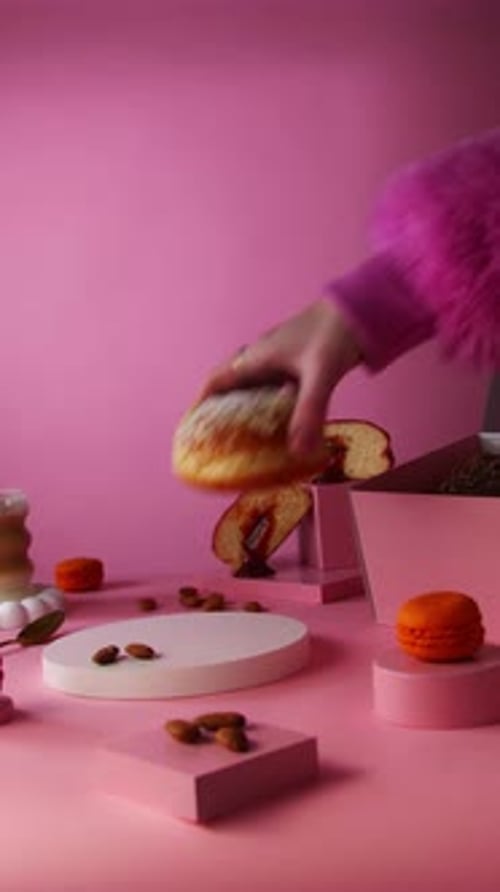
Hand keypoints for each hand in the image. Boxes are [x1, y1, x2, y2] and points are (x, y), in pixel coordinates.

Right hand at [200, 298, 360, 454]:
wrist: (362, 309)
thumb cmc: (334, 333)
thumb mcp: (319, 375)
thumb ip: (308, 412)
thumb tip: (298, 452)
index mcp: (256, 358)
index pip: (216, 382)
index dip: (201, 404)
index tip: (193, 428)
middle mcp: (262, 359)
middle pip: (232, 388)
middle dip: (222, 413)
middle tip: (219, 441)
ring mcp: (281, 361)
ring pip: (254, 390)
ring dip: (247, 412)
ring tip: (246, 441)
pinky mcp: (298, 365)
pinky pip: (275, 391)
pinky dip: (271, 409)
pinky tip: (281, 427)